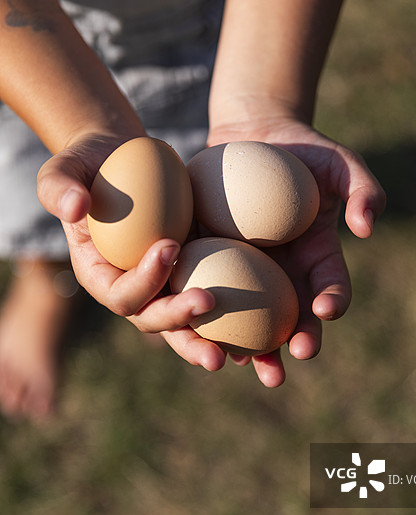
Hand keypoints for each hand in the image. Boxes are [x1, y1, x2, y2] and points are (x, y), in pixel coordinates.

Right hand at [36, 133, 223, 367]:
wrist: (121, 159)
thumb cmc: (87, 164)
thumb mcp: (64, 169)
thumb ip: (60, 188)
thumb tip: (75, 208)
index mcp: (100, 276)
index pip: (120, 294)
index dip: (143, 280)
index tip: (169, 246)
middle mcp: (132, 289)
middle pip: (153, 319)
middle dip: (179, 321)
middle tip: (209, 304)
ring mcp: (163, 286)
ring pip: (183, 324)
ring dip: (205, 340)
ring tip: (230, 355)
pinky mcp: (191, 272)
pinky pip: (209, 297)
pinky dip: (229, 316)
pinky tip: (256, 325)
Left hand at [194, 118, 385, 385]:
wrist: (252, 137)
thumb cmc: (303, 150)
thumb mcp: (339, 162)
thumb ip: (362, 188)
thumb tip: (367, 227)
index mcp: (317, 258)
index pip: (330, 286)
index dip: (331, 302)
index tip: (325, 311)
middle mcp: (284, 275)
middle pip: (291, 319)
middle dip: (291, 344)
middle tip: (288, 364)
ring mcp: (247, 272)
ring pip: (248, 319)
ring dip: (245, 346)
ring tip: (239, 364)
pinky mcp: (211, 261)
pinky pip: (208, 290)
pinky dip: (203, 313)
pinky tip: (194, 329)